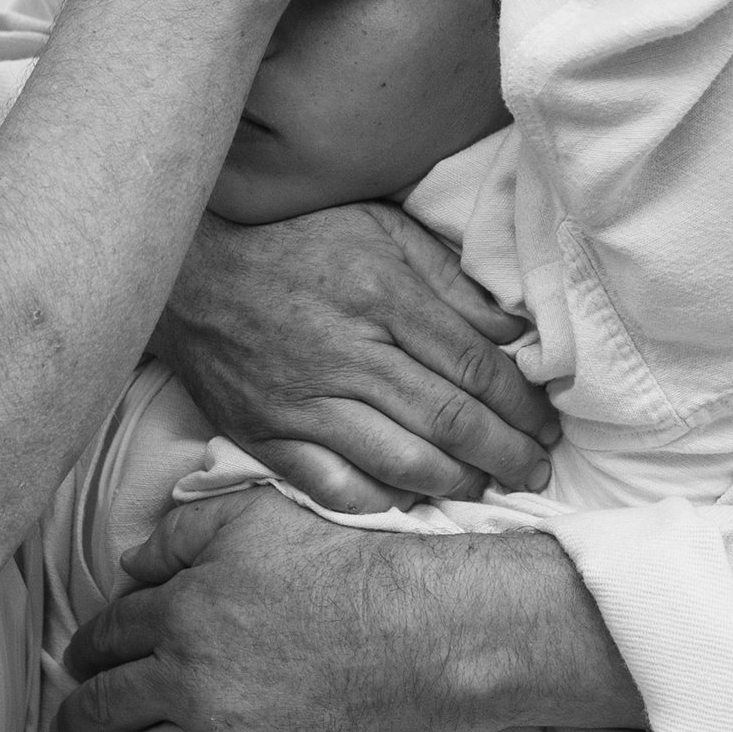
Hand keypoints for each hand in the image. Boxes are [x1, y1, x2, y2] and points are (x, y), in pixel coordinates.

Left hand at [55, 490, 440, 731]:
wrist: (414, 637)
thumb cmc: (346, 570)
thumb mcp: (257, 517)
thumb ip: (184, 532)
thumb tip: (131, 564)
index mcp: (179, 611)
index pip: (112, 633)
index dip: (90, 648)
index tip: (80, 663)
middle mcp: (180, 677)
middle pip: (106, 703)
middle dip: (79, 718)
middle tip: (68, 731)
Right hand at [154, 203, 558, 511]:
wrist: (186, 267)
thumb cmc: (293, 241)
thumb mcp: (379, 229)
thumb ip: (449, 281)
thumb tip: (512, 334)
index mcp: (381, 296)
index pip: (474, 365)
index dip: (521, 405)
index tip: (546, 425)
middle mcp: (346, 354)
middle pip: (449, 421)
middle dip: (506, 455)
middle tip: (538, 472)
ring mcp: (303, 401)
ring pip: (401, 463)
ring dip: (456, 485)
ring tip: (488, 487)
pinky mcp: (266, 435)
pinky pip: (336, 487)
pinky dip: (383, 502)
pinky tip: (414, 499)